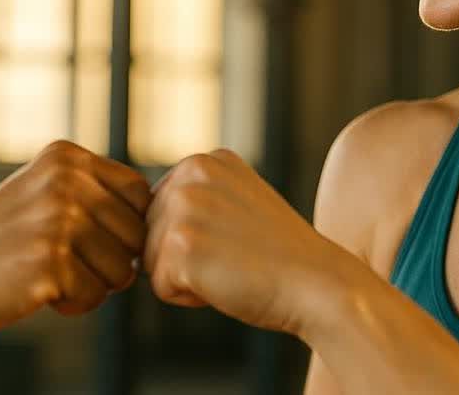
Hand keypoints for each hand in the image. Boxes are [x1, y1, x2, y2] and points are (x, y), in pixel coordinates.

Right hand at [0, 141, 150, 332]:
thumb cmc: (2, 242)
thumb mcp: (44, 191)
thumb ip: (94, 189)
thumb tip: (163, 208)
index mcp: (66, 156)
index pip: (140, 193)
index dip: (126, 227)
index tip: (91, 240)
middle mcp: (65, 180)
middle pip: (136, 234)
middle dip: (111, 261)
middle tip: (65, 262)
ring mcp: (58, 219)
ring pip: (123, 270)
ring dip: (93, 284)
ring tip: (52, 274)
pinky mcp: (51, 261)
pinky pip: (95, 296)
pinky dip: (74, 304)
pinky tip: (40, 291)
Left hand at [143, 150, 354, 336]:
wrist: (318, 285)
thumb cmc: (279, 257)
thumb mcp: (236, 204)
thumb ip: (196, 200)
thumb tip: (140, 222)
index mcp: (206, 160)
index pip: (161, 212)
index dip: (197, 239)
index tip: (238, 239)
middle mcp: (192, 171)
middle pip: (150, 233)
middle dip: (186, 258)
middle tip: (236, 256)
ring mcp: (185, 205)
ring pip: (151, 261)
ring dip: (186, 278)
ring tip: (232, 268)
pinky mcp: (181, 244)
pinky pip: (160, 287)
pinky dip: (189, 298)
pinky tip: (227, 283)